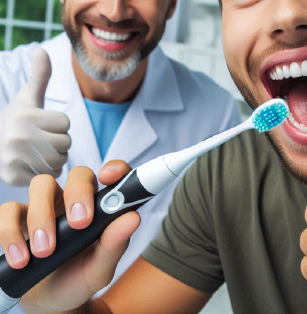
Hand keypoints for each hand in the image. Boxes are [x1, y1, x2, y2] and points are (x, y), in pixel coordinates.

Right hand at [0, 48, 70, 185]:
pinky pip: (49, 176)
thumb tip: (41, 50)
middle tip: (43, 138)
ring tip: (40, 150)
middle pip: (65, 143)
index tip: (44, 123)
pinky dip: (47, 172)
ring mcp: (13, 159)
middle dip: (60, 141)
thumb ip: (40, 75)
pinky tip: (34, 163)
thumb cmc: (16, 119)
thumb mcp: (27, 97)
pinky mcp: (12, 177)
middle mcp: (17, 137)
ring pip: (60, 161)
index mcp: (24, 116)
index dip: (59, 123)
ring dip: (56, 157)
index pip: (65, 122)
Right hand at [0, 161, 139, 312]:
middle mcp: (74, 199)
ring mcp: (45, 206)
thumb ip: (115, 244)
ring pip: (41, 184)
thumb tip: (133, 218)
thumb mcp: (100, 268)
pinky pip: (8, 210)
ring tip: (44, 251)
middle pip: (77, 174)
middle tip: (79, 223)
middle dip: (77, 193)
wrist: (48, 303)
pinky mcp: (17, 220)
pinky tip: (21, 258)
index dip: (114, 168)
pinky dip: (11, 232)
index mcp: (100, 206)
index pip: (112, 175)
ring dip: (42, 216)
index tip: (109, 177)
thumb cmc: (79, 278)